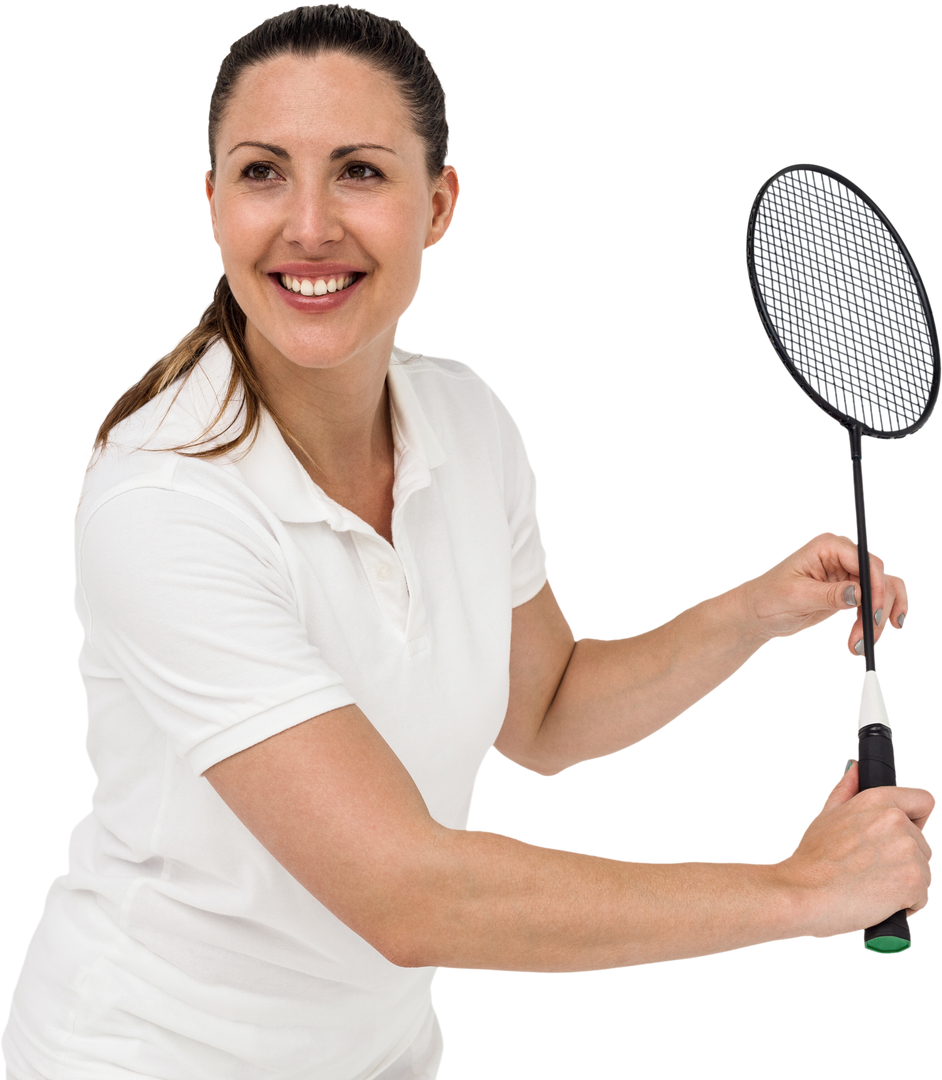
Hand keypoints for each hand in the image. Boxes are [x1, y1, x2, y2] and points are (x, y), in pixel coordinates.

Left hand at [742, 530, 910, 657]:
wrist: (758, 614)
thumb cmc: (768, 599)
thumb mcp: (796, 596)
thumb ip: (829, 594)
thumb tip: (859, 593)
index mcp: (827, 547)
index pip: (865, 561)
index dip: (875, 586)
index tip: (873, 613)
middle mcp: (841, 557)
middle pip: (879, 578)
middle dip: (876, 609)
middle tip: (867, 638)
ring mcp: (848, 575)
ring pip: (883, 593)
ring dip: (878, 619)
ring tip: (860, 645)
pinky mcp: (851, 593)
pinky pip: (875, 603)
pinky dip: (876, 621)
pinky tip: (868, 639)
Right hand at [775, 760, 935, 941]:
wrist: (804, 895)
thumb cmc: (812, 860)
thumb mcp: (826, 814)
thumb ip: (847, 789)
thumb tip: (857, 769)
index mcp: (877, 800)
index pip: (924, 800)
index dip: (916, 819)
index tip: (901, 834)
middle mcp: (897, 821)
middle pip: (923, 844)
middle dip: (904, 859)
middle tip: (870, 869)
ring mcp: (908, 851)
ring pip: (924, 872)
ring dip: (904, 883)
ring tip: (871, 886)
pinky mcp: (914, 881)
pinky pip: (922, 897)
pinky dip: (906, 905)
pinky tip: (879, 902)